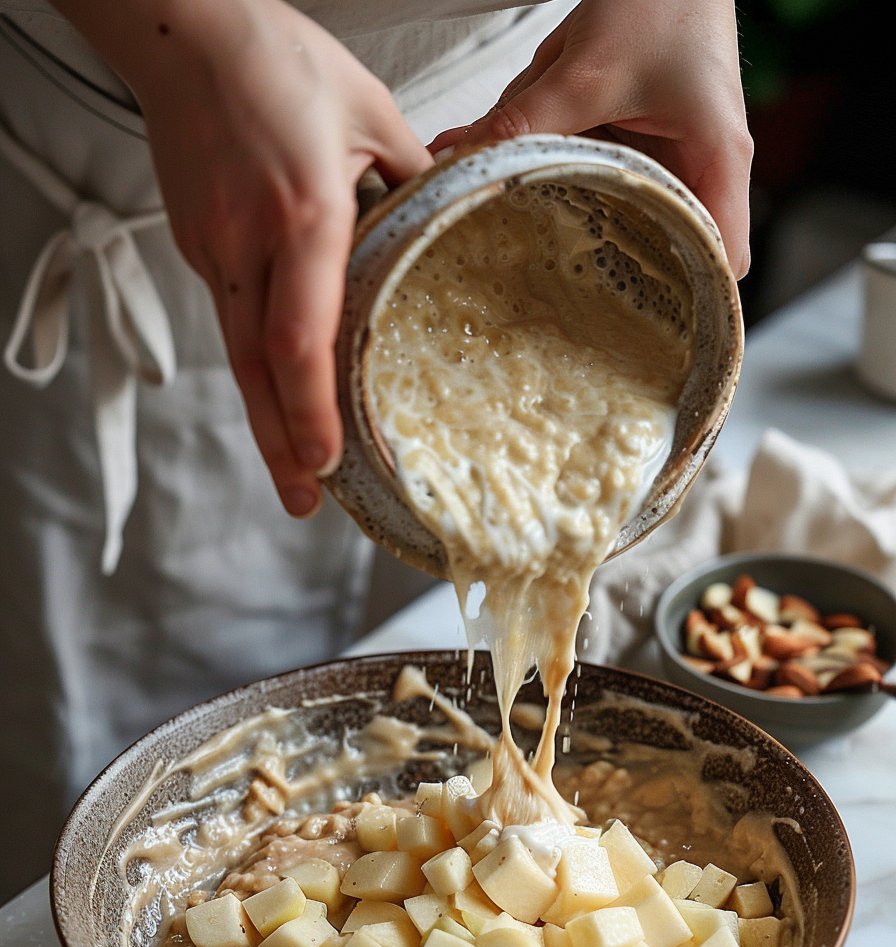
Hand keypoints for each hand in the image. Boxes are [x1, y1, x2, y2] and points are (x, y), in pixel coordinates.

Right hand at [90, 0, 431, 514]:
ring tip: (292, 473)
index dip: (311, 407)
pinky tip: (280, 391)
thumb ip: (411, 182)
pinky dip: (256, 365)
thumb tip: (439, 231)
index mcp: (304, 214)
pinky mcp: (197, 245)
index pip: (300, 334)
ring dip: (265, 420)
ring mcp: (214, 248)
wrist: (183, 30)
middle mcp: (251, 244)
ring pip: (238, 353)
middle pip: (258, 368)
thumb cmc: (279, 62)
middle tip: (303, 504)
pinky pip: (231, 316)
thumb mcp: (371, 114)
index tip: (326, 460)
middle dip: (281, 444)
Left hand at [430, 0, 751, 278]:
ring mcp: (668, 160)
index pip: (721, 260)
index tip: (639, 328)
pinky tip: (510, 187)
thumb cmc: (662, 0)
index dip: (691, 300)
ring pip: (622, 216)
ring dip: (575, 224)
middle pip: (665, 250)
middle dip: (609, 272)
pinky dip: (557, 178)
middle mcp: (699, 169)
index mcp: (716, 162)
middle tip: (558, 303)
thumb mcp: (585, 70)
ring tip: (522, 245)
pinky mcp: (637, 145)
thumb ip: (524, 123)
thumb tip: (459, 166)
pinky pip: (595, 175)